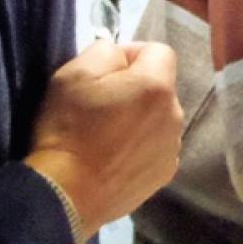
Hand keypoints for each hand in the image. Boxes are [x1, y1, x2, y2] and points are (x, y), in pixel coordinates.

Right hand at [25, 39, 182, 236]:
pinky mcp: (166, 172)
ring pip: (159, 117)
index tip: (105, 71)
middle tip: (101, 104)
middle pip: (159, 86)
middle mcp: (175, 114)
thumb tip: (119, 53)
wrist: (67, 193)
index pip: (158, 51)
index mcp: (157, 86)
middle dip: (134, 87)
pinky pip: (157, 145)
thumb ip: (104, 52)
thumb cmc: (69, 130)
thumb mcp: (74, 75)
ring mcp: (173, 146)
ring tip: (105, 134)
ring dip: (139, 117)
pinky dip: (140, 145)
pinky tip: (114, 156)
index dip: (131, 54)